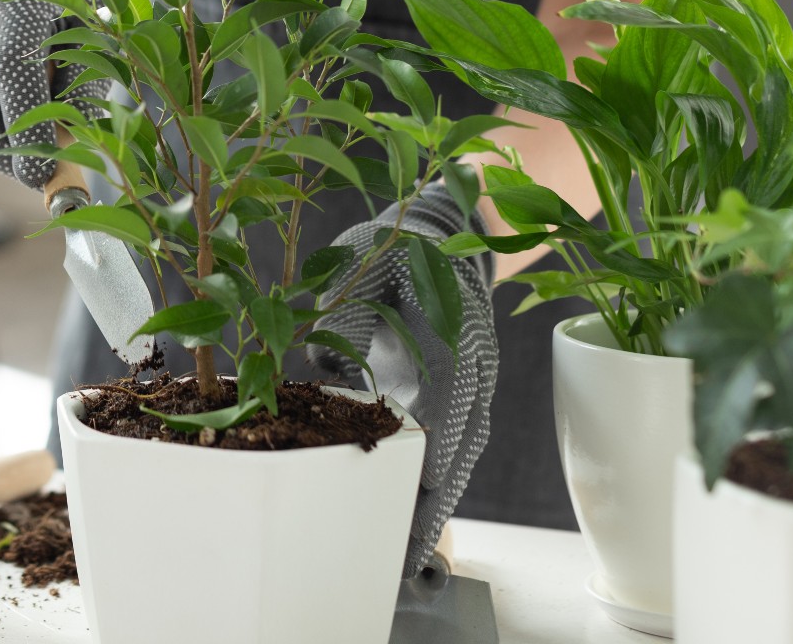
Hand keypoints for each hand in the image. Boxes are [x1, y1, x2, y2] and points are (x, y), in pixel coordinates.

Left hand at [304, 183, 498, 579]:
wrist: (440, 236)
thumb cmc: (394, 251)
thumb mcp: (362, 265)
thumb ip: (345, 313)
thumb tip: (318, 360)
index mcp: (451, 327)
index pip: (453, 391)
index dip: (440, 438)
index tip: (426, 479)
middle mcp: (474, 363)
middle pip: (464, 441)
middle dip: (437, 499)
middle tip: (408, 551)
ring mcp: (474, 385)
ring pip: (463, 454)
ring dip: (439, 504)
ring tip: (409, 557)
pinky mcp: (462, 399)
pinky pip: (456, 450)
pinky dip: (438, 488)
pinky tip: (414, 523)